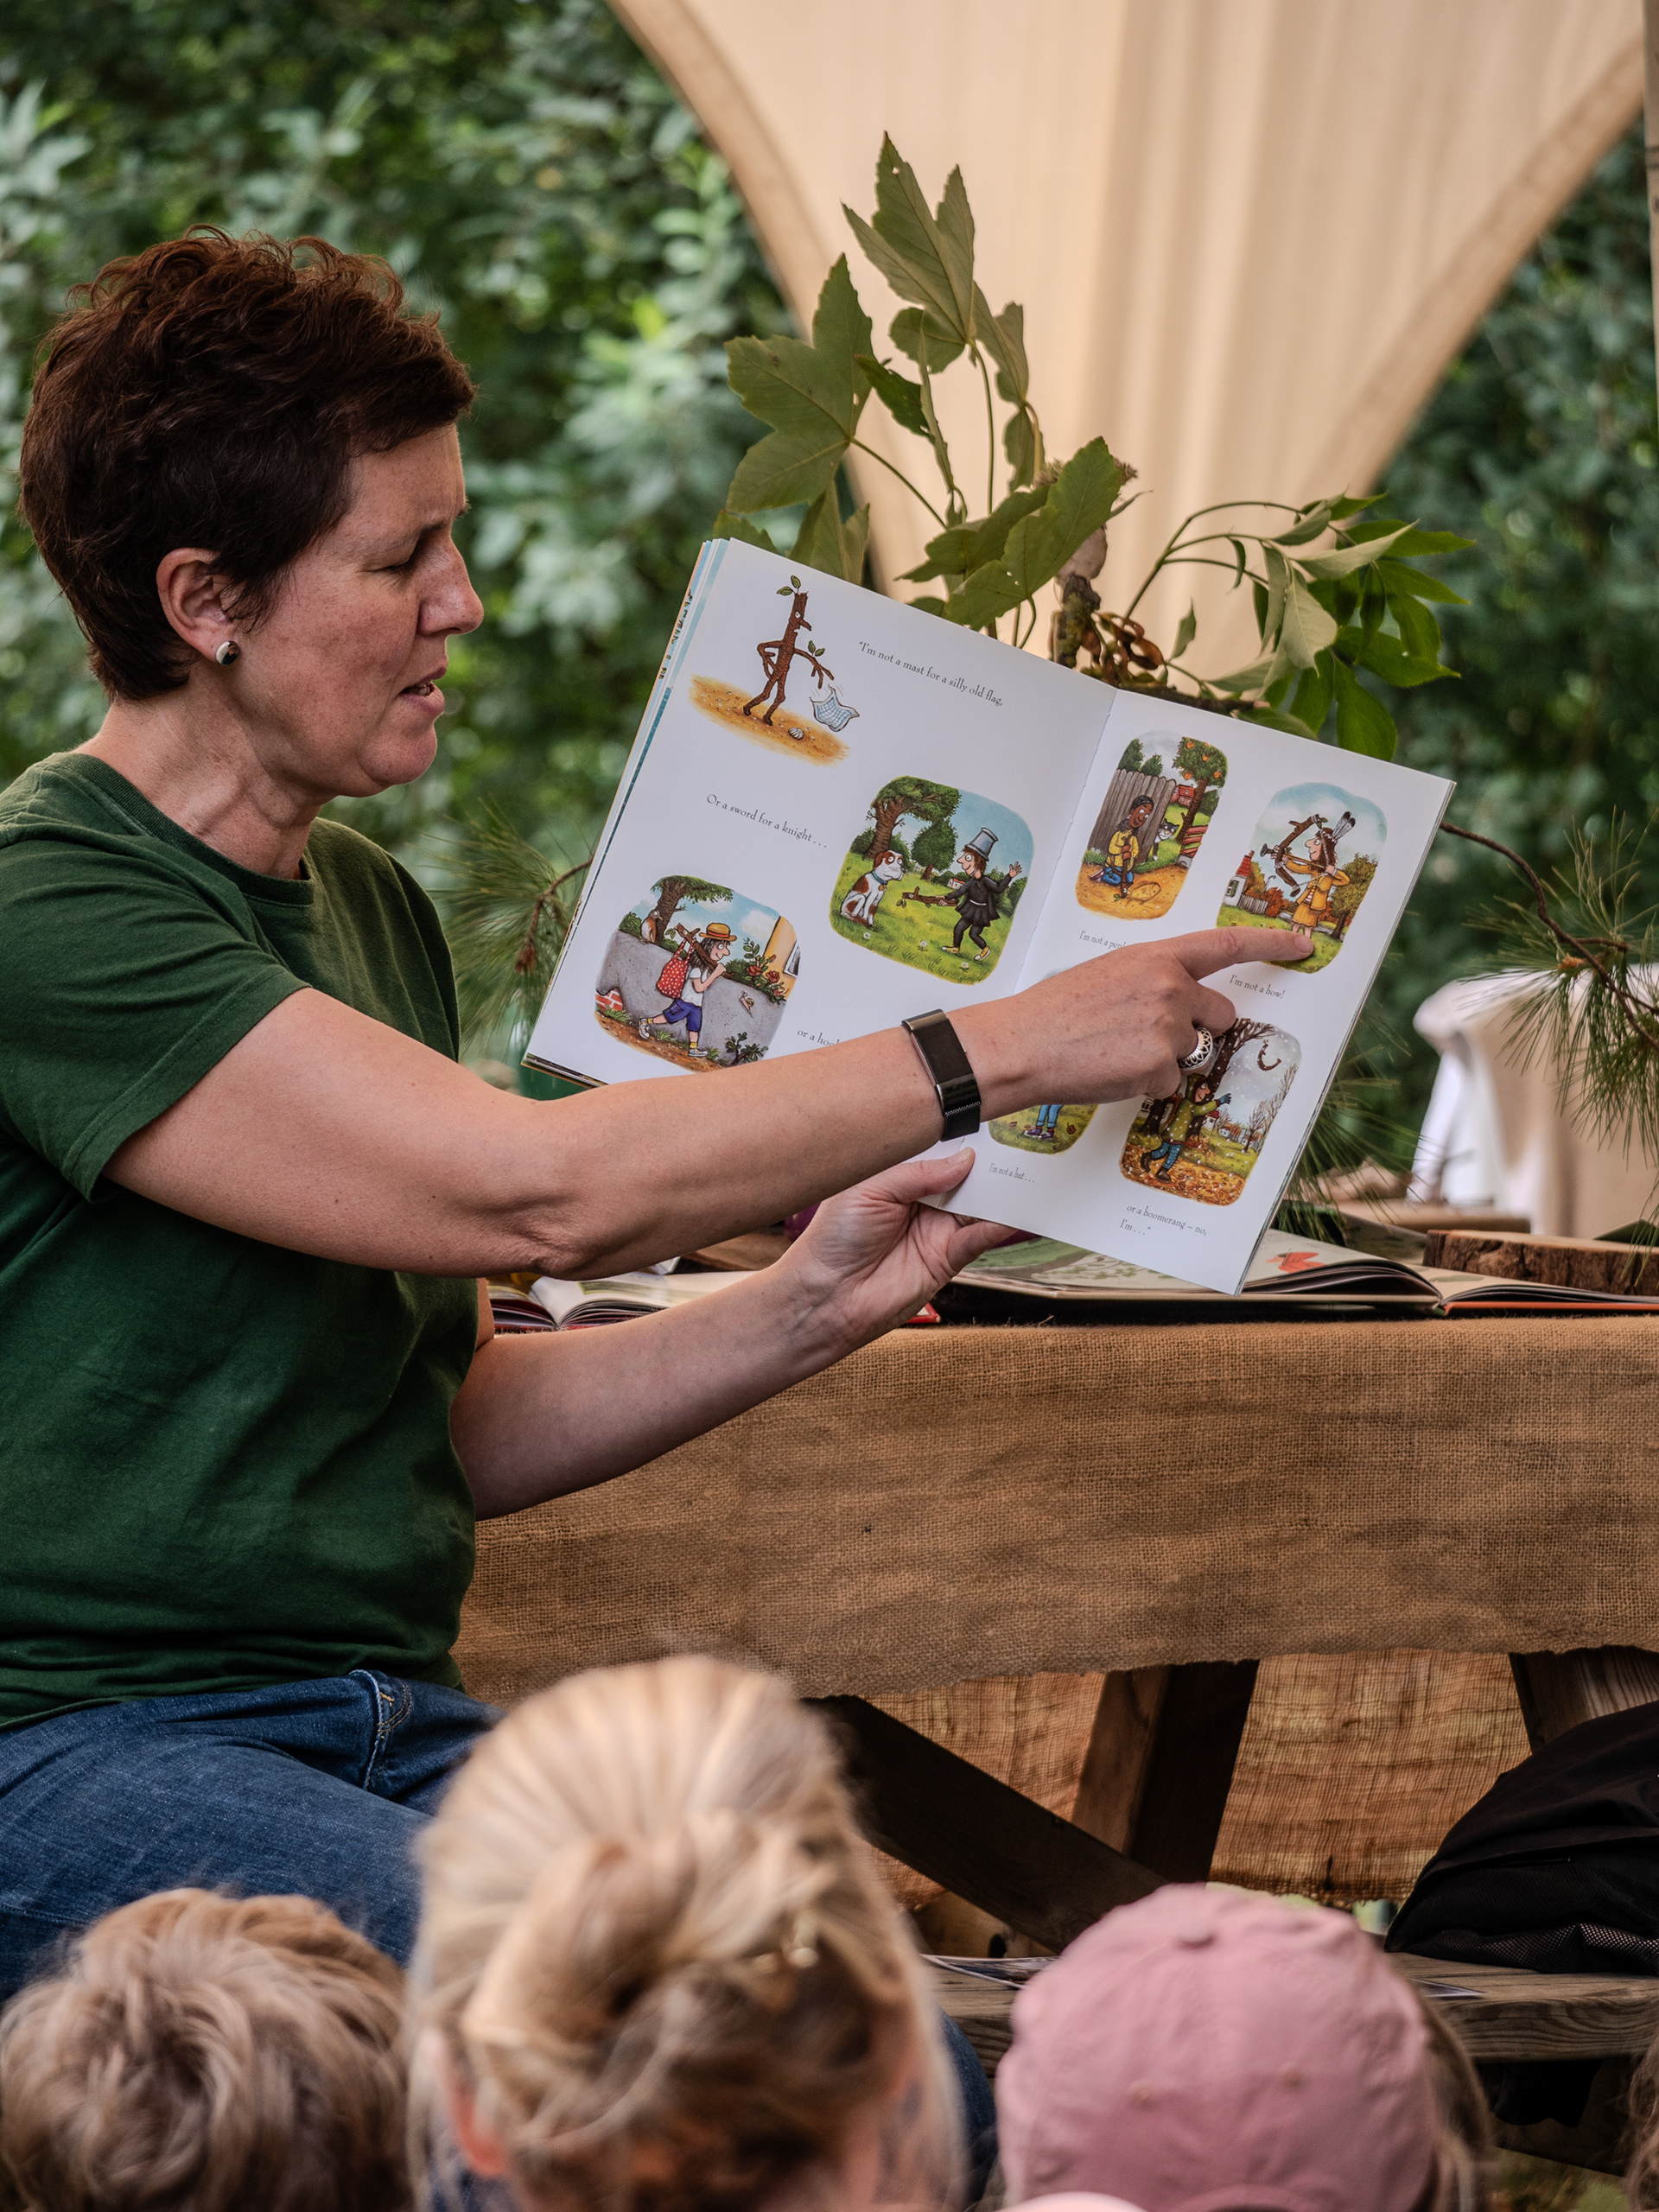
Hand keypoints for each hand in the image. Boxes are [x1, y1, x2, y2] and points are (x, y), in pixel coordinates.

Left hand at [774, 1152, 1011, 1359]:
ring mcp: (937, 1228)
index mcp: (898, 1175)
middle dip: (988, 1163)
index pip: (938, 1151)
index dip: (960, 1139)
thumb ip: (919, 1173)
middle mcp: (921, 1199)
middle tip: (1016, 1146)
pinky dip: (996, 1227)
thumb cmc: (834, 1238)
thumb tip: (966, 1160)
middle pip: (965, 1176)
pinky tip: (1006, 1216)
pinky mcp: (948, 1258)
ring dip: (1000, 1193)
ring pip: (978, 1204)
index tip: (988, 1120)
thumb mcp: (871, 1189)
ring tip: (1023, 1175)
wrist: (826, 1296)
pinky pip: (979, 1238)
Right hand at [956, 924, 1313, 1112]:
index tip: (1304, 945)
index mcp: (1156, 957)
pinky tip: (1111, 1072)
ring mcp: (1168, 1028)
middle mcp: (1170, 987)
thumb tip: (1180, 1002)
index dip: (1271, 944)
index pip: (1226, 944)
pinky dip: (1145, 1085)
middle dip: (1199, 1029)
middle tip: (1151, 1035)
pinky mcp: (1160, 1068)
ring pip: (1192, 1054)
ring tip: (1115, 1052)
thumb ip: (1151, 980)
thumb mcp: (1107, 975)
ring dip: (1165, 1060)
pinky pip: (1170, 1083)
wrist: (1020, 1045)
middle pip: (1221, 1014)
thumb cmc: (1052, 1011)